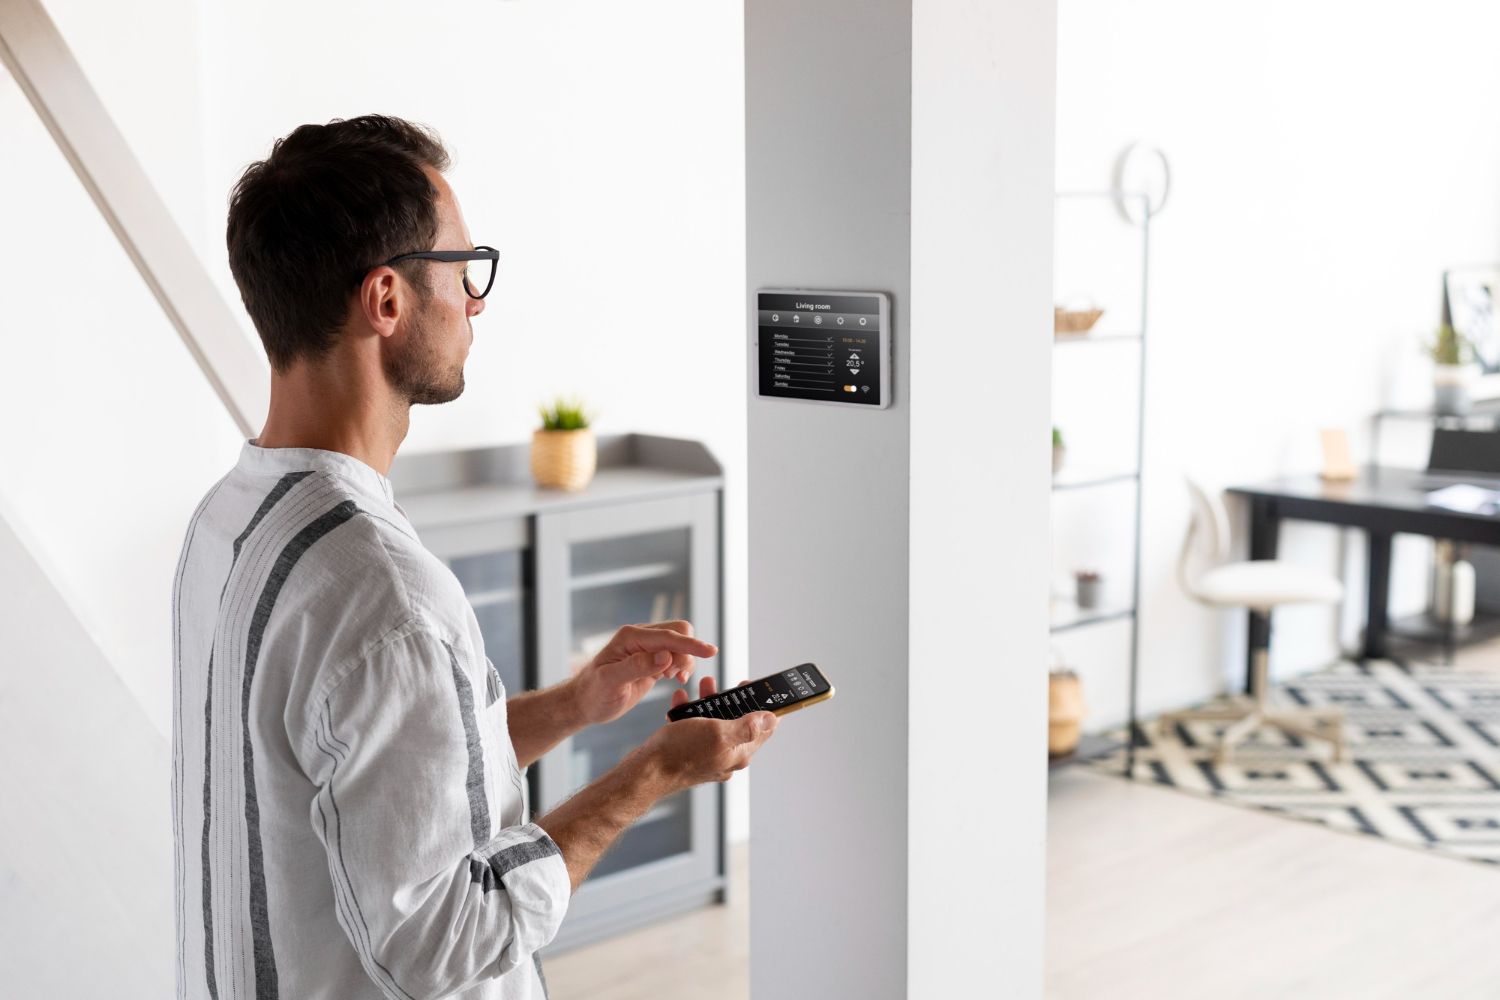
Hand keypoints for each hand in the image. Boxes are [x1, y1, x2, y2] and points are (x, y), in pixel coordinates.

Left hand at [571, 621, 716, 726]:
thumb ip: (638, 667)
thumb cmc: (593, 693)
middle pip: (679, 632)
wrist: (584, 702)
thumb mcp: (611, 682)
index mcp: (631, 637)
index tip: (712, 652)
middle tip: (677, 676)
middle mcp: (640, 637)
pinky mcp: (651, 659)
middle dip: (687, 652)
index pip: (668, 636)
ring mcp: (646, 647)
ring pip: (680, 644)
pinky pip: (676, 654)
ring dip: (684, 660)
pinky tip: (674, 678)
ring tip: (672, 678)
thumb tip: (666, 655)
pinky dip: (681, 665)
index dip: (690, 645)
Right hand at [645, 677, 777, 790]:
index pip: (764, 729)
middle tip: (726, 684)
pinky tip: (681, 701)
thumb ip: (746, 726)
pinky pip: (695, 729)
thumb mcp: (718, 733)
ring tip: (704, 685)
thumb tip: (771, 719)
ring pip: (715, 724)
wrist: (646, 772)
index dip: (765, 707)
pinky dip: (690, 713)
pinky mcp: (690, 754)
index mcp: (739, 752)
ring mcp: (708, 756)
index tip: (758, 688)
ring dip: (710, 702)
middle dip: (732, 700)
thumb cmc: (680, 753)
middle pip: (738, 723)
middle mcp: (726, 756)